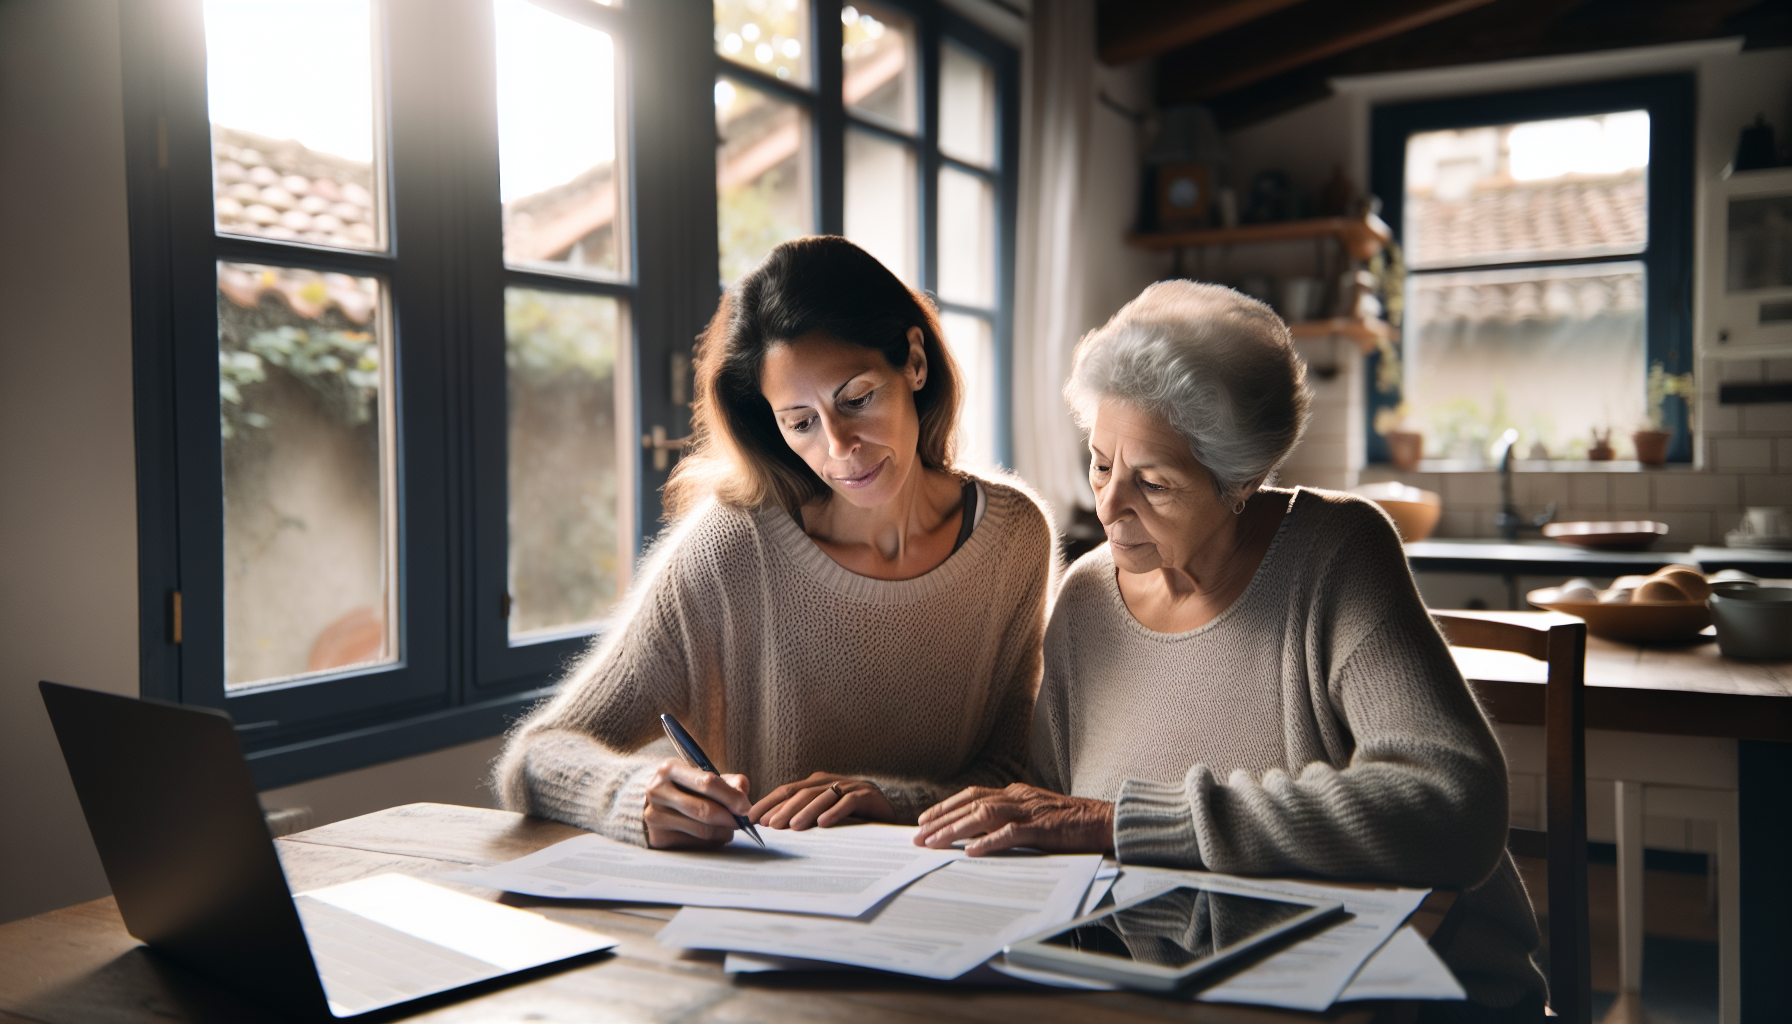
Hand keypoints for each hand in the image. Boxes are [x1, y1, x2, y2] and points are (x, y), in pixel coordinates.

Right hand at [643, 759, 751, 849]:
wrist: (654, 803)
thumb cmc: (686, 788)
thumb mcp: (703, 776)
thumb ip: (728, 782)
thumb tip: (742, 794)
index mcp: (670, 769)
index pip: (707, 782)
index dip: (732, 797)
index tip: (747, 808)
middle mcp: (658, 791)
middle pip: (704, 810)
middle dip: (730, 818)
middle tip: (742, 823)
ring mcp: (654, 816)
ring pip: (702, 830)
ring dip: (723, 832)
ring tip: (727, 828)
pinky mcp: (657, 837)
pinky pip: (695, 844)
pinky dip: (710, 842)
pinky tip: (711, 835)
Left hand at [749, 772, 895, 829]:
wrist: (890, 809)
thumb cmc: (853, 814)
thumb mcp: (824, 813)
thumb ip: (803, 814)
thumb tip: (773, 827)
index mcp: (816, 783)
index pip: (787, 790)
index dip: (769, 802)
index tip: (752, 817)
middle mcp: (830, 781)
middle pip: (802, 793)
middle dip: (784, 809)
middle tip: (770, 824)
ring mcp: (848, 786)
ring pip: (822, 797)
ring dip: (806, 812)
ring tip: (793, 827)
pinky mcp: (866, 795)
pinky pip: (848, 802)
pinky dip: (834, 812)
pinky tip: (823, 824)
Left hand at [914, 783, 1114, 856]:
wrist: (1107, 821)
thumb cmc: (1073, 823)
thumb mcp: (1036, 815)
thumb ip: (1012, 820)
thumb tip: (980, 836)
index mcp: (1016, 793)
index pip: (972, 795)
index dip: (946, 806)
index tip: (924, 820)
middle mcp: (1019, 797)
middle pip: (971, 804)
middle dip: (941, 820)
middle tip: (918, 836)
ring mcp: (1031, 811)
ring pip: (984, 816)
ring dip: (955, 830)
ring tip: (935, 843)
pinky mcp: (1043, 828)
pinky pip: (1011, 833)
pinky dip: (989, 842)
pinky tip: (971, 851)